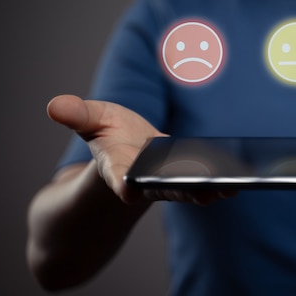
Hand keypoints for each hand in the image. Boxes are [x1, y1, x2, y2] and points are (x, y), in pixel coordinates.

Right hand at [47, 95, 235, 204]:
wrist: (128, 153)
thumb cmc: (110, 137)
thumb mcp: (92, 121)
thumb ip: (77, 115)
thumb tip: (53, 105)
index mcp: (117, 167)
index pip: (118, 176)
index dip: (123, 181)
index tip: (126, 187)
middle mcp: (144, 180)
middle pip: (163, 186)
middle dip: (183, 188)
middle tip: (206, 191)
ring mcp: (167, 182)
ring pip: (189, 188)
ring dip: (210, 188)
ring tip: (234, 184)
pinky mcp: (185, 178)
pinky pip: (204, 181)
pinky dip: (220, 182)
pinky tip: (242, 177)